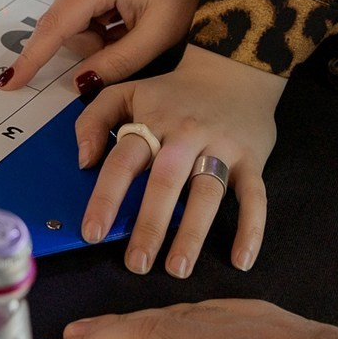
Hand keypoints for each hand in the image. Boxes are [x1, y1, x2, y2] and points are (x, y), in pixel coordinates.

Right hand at [1, 0, 219, 94]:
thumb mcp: (157, 37)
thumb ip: (115, 64)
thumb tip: (78, 84)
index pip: (54, 28)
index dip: (31, 59)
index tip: (9, 84)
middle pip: (65, 27)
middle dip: (92, 46)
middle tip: (131, 42)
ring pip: (72, 21)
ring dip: (97, 36)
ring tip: (133, 28)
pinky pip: (80, 9)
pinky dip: (100, 23)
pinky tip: (127, 18)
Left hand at [77, 45, 282, 273]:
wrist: (233, 70)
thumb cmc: (172, 92)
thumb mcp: (126, 92)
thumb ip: (94, 120)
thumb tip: (83, 161)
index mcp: (152, 121)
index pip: (124, 161)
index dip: (106, 197)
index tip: (92, 232)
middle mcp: (186, 135)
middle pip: (165, 181)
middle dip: (150, 224)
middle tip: (136, 263)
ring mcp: (222, 148)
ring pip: (207, 193)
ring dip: (192, 233)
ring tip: (178, 269)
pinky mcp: (253, 160)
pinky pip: (254, 197)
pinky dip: (251, 229)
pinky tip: (240, 260)